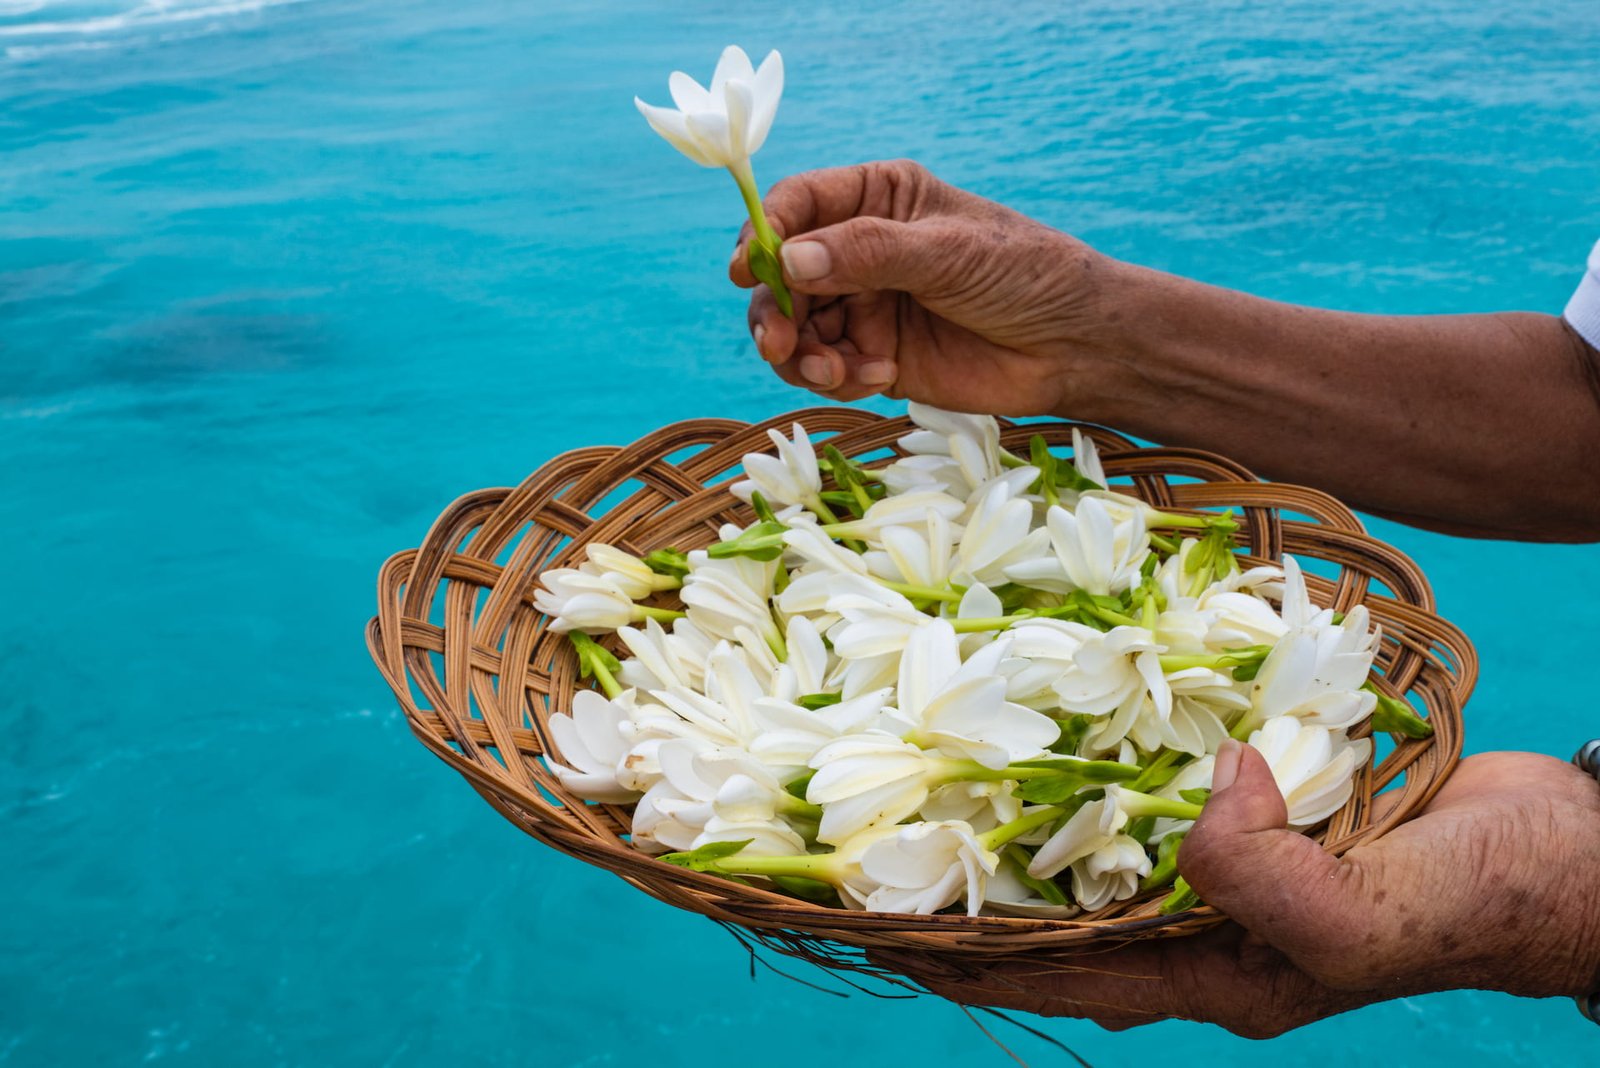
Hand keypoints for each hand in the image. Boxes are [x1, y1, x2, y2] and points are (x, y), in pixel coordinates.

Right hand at [730, 159, 1120, 413]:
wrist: (1073, 346)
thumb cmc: (1023, 274)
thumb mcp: (947, 251)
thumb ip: (868, 253)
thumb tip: (790, 261)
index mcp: (878, 198)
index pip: (798, 205)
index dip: (765, 235)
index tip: (751, 271)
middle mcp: (860, 249)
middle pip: (782, 276)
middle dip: (774, 311)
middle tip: (781, 342)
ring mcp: (865, 304)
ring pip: (795, 328)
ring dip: (799, 353)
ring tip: (833, 371)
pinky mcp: (874, 356)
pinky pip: (824, 367)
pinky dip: (834, 377)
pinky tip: (877, 377)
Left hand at [891, 741, 1599, 1036]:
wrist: (1565, 848)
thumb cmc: (1481, 904)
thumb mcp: (1367, 921)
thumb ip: (1262, 878)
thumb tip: (1198, 790)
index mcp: (1213, 975)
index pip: (1052, 973)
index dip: (957, 954)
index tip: (867, 923)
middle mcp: (1205, 920)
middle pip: (1061, 906)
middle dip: (973, 879)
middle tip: (877, 834)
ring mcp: (1230, 855)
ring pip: (1105, 834)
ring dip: (1030, 807)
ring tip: (944, 766)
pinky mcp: (1259, 797)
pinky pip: (1168, 774)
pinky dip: (1116, 749)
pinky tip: (1068, 708)